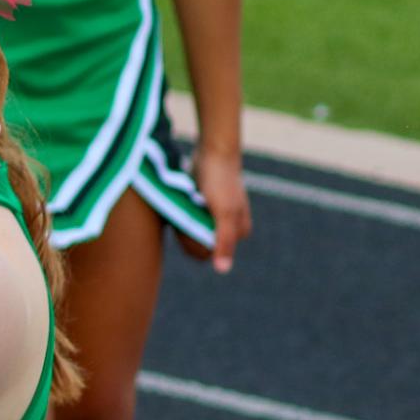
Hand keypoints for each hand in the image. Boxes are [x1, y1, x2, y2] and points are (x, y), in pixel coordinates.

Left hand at [177, 145, 249, 273]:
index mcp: (238, 232)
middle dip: (187, 231)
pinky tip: (184, 199)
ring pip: (190, 231)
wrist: (213, 149)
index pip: (208, 253)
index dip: (193, 242)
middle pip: (198, 243)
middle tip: (188, 208)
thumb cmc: (221, 180)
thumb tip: (223, 270)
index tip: (188, 223)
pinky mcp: (203, 206)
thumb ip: (224, 241)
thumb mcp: (223, 212)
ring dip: (183, 221)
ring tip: (188, 201)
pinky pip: (187, 218)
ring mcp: (215, 216)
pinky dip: (181, 213)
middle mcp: (229, 227)